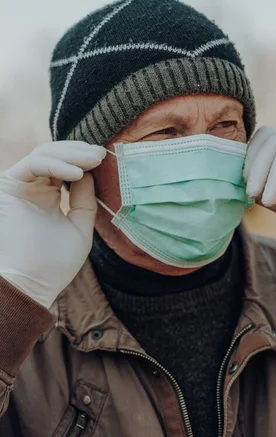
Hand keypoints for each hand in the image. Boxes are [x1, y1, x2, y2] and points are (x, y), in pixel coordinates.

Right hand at [0, 141, 105, 307]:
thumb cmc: (56, 264)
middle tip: (101, 154)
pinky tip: (77, 174)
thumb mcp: (80, 228)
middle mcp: (32, 188)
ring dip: (71, 155)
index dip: (84, 159)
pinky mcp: (8, 187)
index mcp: (47, 196)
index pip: (65, 166)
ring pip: (44, 154)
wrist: (33, 284)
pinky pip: (32, 165)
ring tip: (94, 161)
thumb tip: (88, 173)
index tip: (106, 159)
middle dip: (80, 152)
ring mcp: (19, 186)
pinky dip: (55, 165)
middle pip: (55, 154)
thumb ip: (84, 201)